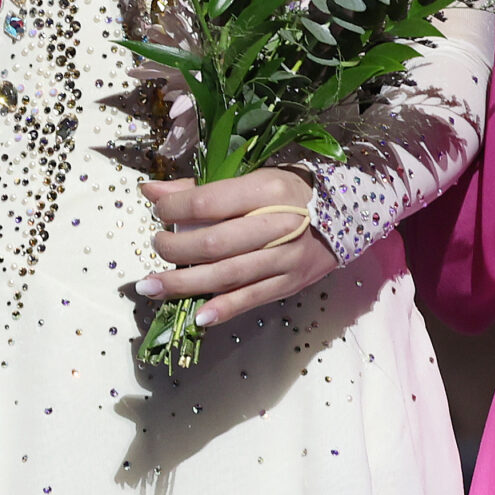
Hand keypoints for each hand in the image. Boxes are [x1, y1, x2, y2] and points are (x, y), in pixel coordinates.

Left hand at [134, 168, 337, 328]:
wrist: (344, 217)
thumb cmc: (289, 192)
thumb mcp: (251, 177)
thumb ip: (200, 188)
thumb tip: (150, 191)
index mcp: (266, 190)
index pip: (208, 202)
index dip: (174, 208)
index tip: (157, 210)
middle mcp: (277, 226)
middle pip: (214, 243)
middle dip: (174, 248)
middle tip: (156, 245)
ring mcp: (284, 260)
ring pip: (227, 276)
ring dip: (183, 284)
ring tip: (150, 286)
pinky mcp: (288, 284)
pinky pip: (250, 299)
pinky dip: (222, 309)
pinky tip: (196, 317)